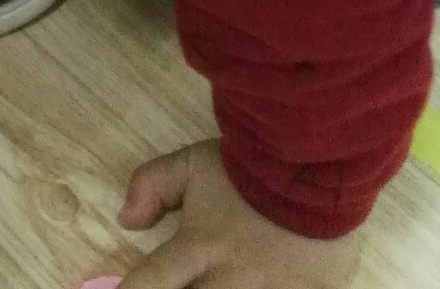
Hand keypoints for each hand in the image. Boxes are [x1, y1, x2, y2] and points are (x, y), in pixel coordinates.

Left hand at [118, 142, 359, 288]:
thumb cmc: (248, 168)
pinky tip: (261, 285)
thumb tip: (124, 220)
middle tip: (184, 282)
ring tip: (215, 282)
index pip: (148, 283)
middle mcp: (228, 282)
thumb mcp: (191, 164)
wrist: (315, 167)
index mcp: (198, 249)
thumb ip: (151, 186)